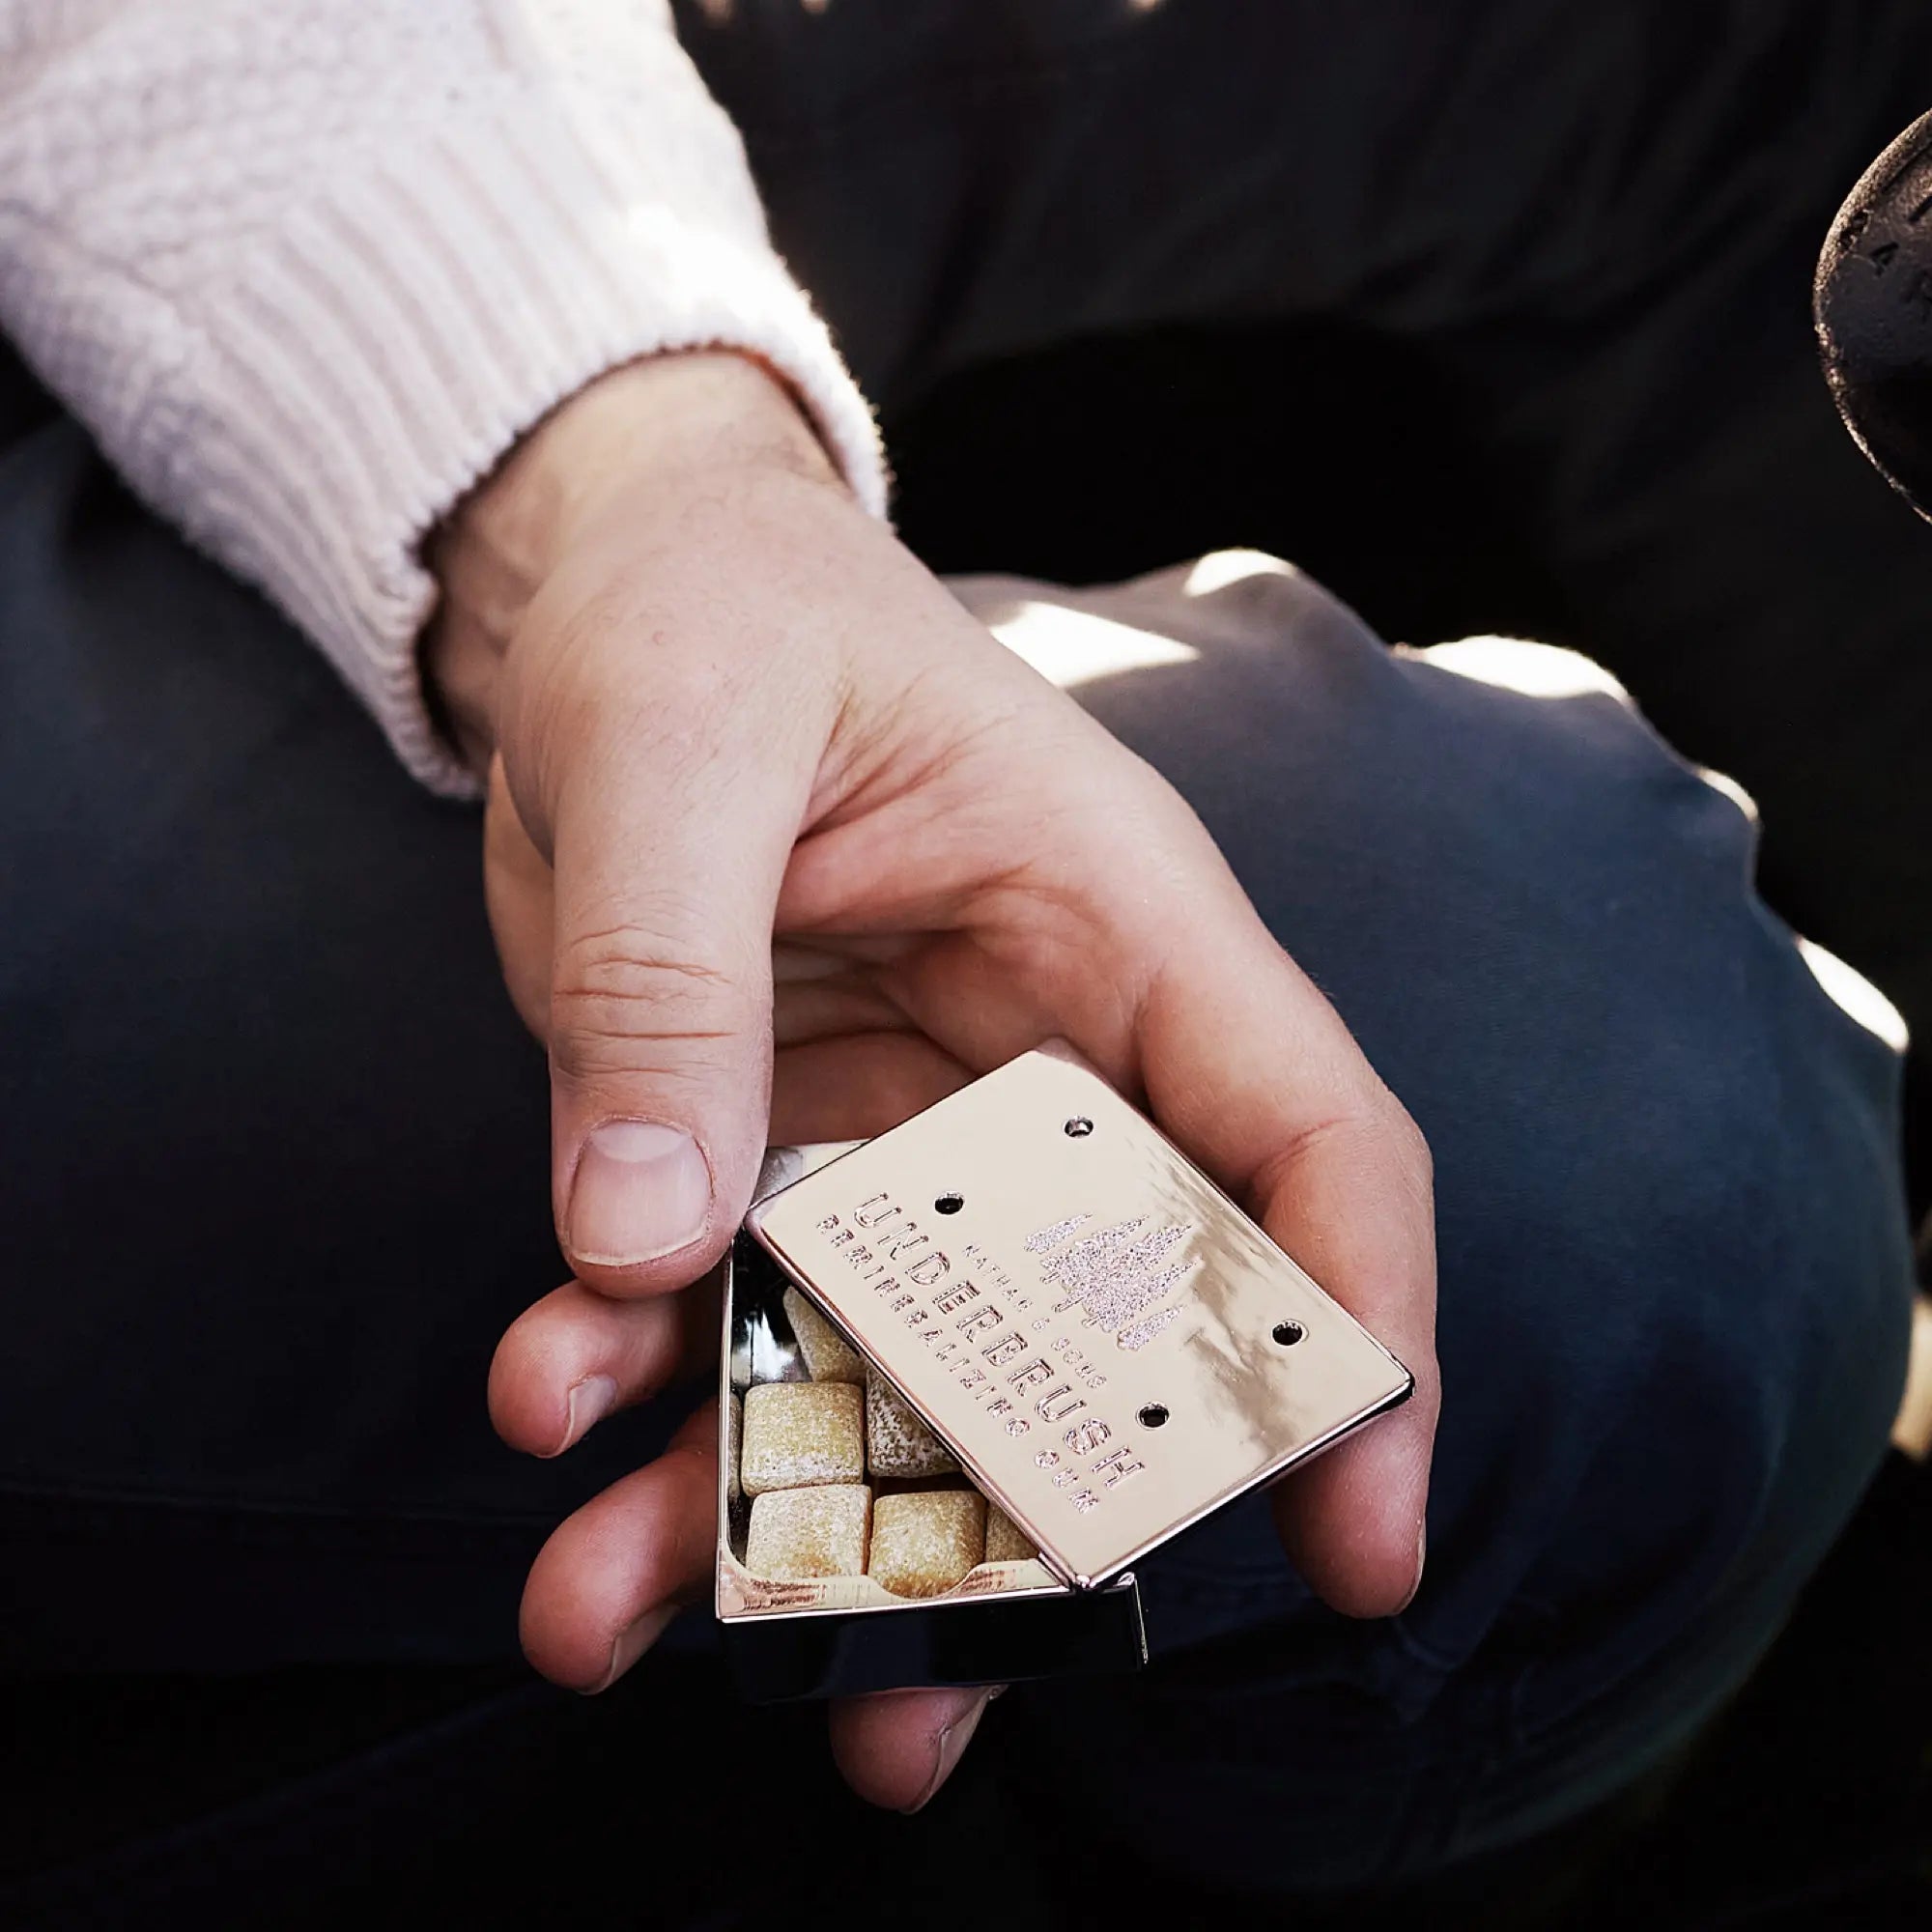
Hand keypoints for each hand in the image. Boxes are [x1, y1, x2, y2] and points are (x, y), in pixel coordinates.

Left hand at [429, 352, 1438, 1808]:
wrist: (606, 588)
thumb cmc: (706, 610)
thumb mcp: (677, 745)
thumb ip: (668, 987)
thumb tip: (648, 1245)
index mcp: (1116, 926)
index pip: (1303, 1144)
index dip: (1357, 1341)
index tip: (1356, 1543)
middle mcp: (1038, 1050)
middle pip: (1085, 1326)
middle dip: (997, 1523)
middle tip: (898, 1713)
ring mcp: (900, 1115)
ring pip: (886, 1355)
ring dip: (764, 1502)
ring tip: (614, 1620)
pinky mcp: (768, 1139)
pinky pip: (729, 1303)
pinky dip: (642, 1385)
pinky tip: (546, 1410)